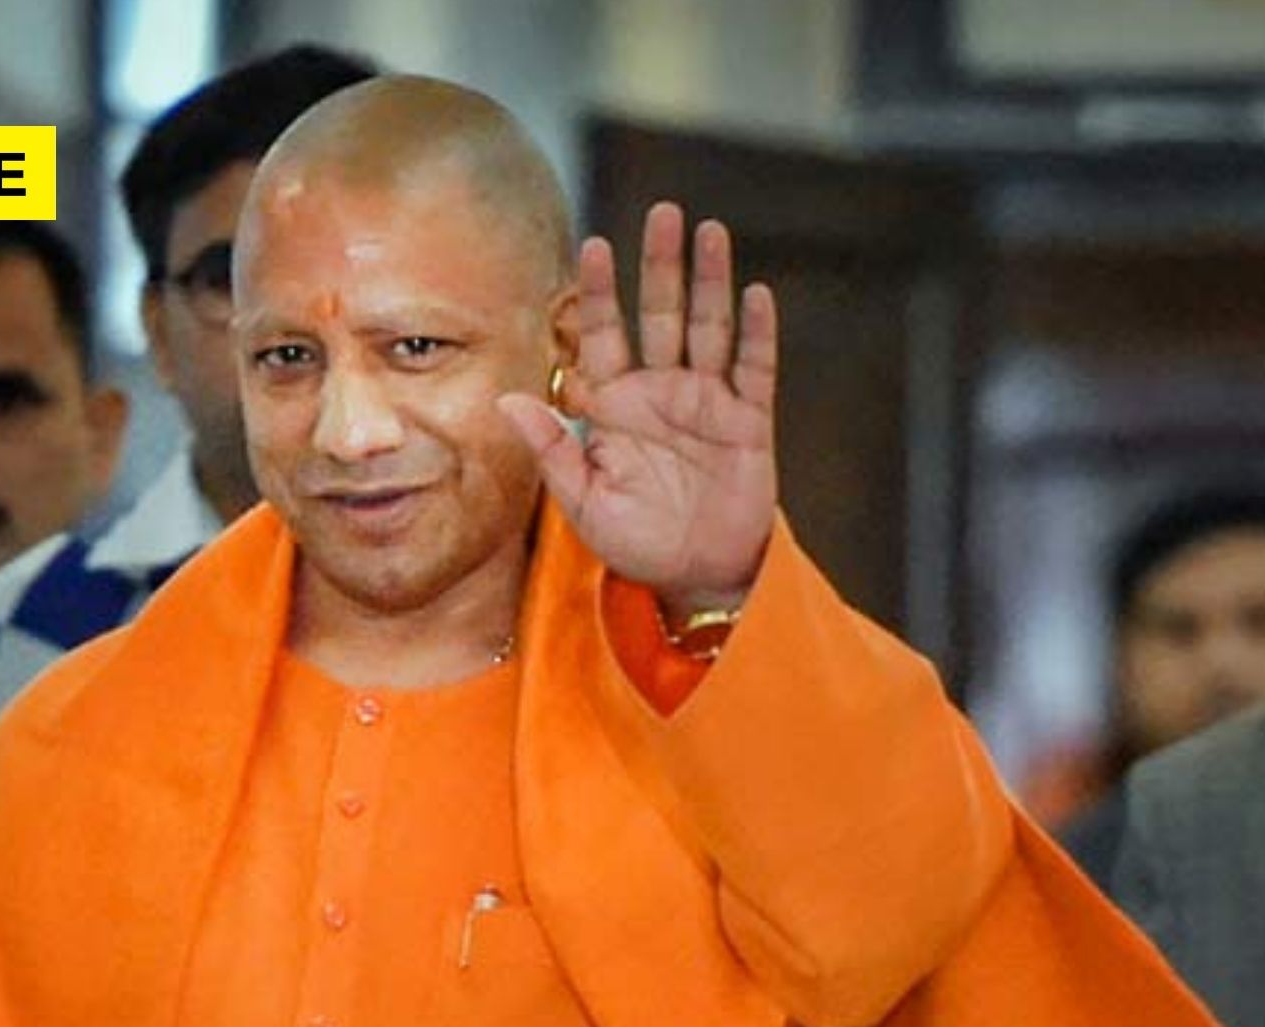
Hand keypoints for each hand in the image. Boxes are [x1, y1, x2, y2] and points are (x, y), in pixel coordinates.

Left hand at [498, 201, 777, 613]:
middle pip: (660, 314)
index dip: (598, 292)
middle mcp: (661, 392)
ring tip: (709, 231)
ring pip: (708, 327)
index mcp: (616, 406)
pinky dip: (756, 333)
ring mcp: (707, 403)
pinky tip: (755, 294)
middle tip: (662, 212)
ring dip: (710, 280)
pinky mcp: (748, 422)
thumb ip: (551, 448)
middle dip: (659, 264)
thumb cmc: (636, 542)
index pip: (604, 334)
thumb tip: (508, 400)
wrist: (698, 577)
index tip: (591, 246)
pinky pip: (754, 369)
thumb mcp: (581, 500)